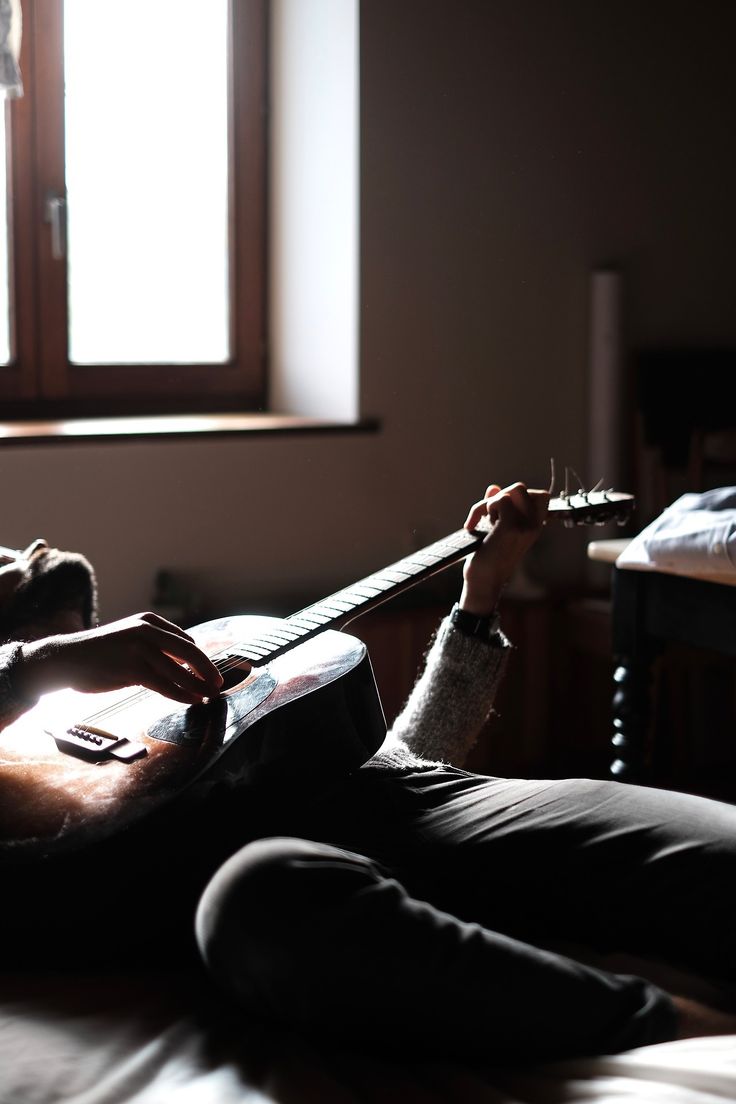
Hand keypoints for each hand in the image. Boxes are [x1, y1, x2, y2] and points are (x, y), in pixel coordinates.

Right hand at [16, 612, 223, 705]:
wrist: (67, 658)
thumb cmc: (100, 652)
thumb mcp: (130, 637)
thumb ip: (155, 645)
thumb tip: (182, 660)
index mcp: (150, 621)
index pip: (186, 641)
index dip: (201, 659)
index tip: (210, 672)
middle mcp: (148, 631)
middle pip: (190, 652)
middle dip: (208, 670)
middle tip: (219, 683)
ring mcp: (140, 649)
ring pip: (179, 671)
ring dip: (198, 686)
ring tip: (209, 696)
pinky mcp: (132, 668)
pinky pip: (164, 684)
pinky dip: (181, 694)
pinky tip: (192, 700)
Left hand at [460, 482, 549, 615]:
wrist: (483, 582)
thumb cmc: (487, 559)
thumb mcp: (495, 529)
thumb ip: (497, 507)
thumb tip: (493, 487)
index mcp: (534, 527)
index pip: (541, 496)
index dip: (519, 496)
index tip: (502, 511)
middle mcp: (533, 526)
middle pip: (521, 488)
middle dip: (499, 496)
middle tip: (488, 516)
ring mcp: (524, 526)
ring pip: (512, 490)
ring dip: (491, 502)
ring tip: (484, 522)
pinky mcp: (511, 527)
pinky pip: (499, 500)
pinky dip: (482, 508)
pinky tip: (475, 525)